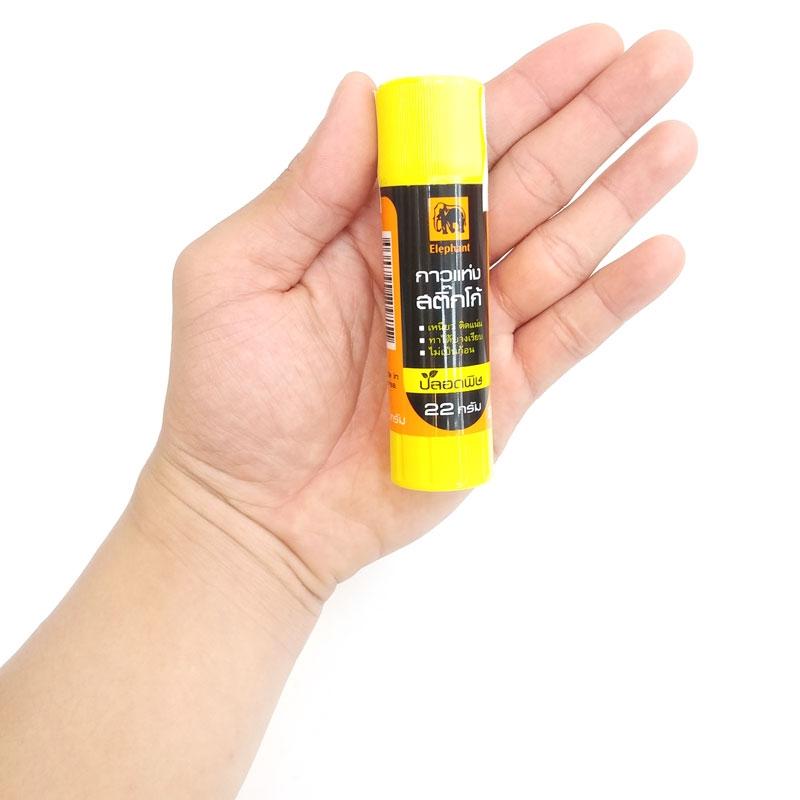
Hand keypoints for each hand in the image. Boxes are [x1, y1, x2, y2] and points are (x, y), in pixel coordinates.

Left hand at [153, 25, 694, 599]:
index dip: (525, 92)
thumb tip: (357, 93)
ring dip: (620, 196)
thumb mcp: (242, 274)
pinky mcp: (497, 391)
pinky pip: (567, 336)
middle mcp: (430, 271)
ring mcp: (470, 330)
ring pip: (560, 250)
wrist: (260, 513)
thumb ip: (307, 188)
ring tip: (677, 144)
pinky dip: (614, 297)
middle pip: (527, 183)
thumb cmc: (230, 399)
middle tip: (664, 64)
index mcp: (369, 230)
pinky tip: (659, 254)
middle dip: (596, 121)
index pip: (459, 146)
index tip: (589, 49)